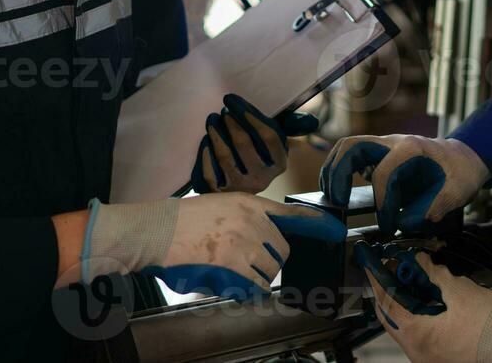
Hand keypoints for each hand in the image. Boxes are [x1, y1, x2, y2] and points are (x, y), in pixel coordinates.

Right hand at [83, 193, 343, 299]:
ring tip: (236, 272)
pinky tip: (234, 283)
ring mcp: (243, 240)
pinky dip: (248, 288)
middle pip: (281, 250)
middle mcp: (251, 219)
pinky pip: (254, 282)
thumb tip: (260, 238)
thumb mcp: (219, 205)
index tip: (333, 228)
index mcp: (248, 203)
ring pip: (269, 269)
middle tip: (251, 264)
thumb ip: (244, 218)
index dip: (315, 222)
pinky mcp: (232, 261)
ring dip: (258, 276)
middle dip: (271, 261)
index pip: (291, 212)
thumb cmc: (181, 219)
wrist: (157, 229)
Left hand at [190, 93, 319, 193]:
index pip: (269, 136)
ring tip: (212, 120)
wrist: (237, 190)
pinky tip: (205, 140)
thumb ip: (290, 127)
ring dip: (216, 133)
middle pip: (244, 143)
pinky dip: (206, 153)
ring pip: (225, 155)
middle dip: (230, 122)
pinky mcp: (221, 195)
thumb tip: (313, 122)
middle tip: (222, 110)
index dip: (251, 116)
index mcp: (279, 164)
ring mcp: (241, 189)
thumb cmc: (256, 155)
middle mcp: (263, 179)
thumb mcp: (274, 143)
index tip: (234, 101)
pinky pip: (210, 171)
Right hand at [320, 135, 489, 235]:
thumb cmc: (461, 172)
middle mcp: (392, 143)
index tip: (388, 224)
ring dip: (333, 171)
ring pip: (347, 149)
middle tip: (336, 201)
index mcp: (411, 148)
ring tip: (331, 198)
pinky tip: (341, 195)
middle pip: (352, 146)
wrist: (465, 158)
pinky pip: (352, 160)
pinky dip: (340, 174)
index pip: (384, 171)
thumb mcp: (459, 190)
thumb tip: (406, 222)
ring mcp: (383, 148)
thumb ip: (436, 206)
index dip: (382, 200)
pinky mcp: (379, 158)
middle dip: (338, 172)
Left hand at [360, 248, 491, 362]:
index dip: (378, 276)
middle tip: (392, 267)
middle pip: (392, 317)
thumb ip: (434, 273)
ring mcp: (429, 359)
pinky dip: (420, 315)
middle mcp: (417, 353)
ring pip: (405, 326)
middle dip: (390, 289)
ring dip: (406, 302)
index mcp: (417, 336)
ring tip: (413, 278)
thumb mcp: (461, 291)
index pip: (386, 301)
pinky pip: (421, 334)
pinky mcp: (441, 359)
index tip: (371, 261)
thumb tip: (419, 260)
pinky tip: (430, 298)